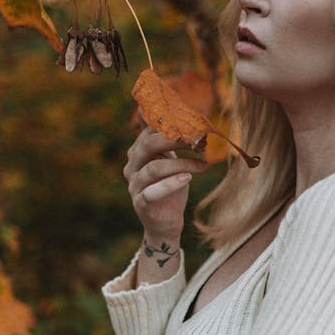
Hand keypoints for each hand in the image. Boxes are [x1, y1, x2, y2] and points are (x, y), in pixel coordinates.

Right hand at [124, 126, 207, 243]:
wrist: (165, 222)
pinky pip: (153, 192)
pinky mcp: (141, 203)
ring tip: (202, 164)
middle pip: (148, 145)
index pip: (149, 131)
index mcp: (137, 152)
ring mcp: (134, 185)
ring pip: (154, 168)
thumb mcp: (171, 161)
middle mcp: (132, 166)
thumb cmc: (171, 187)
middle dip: (175, 140)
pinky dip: (170, 184)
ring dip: (181, 163)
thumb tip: (181, 112)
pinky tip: (187, 178)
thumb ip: (171, 141)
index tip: (196, 125)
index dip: (171, 125)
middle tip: (199, 142)